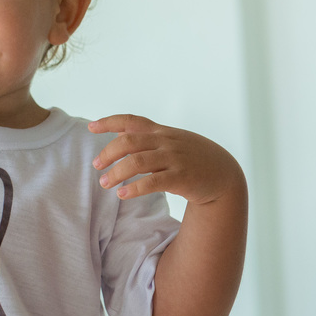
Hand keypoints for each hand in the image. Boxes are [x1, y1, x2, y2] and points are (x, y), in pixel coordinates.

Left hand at [88, 114, 242, 204]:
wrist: (224, 174)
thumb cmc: (193, 157)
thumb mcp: (172, 141)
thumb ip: (147, 138)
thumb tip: (118, 136)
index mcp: (161, 132)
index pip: (131, 121)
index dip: (109, 122)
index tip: (91, 127)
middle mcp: (166, 142)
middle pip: (129, 141)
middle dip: (108, 152)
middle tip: (97, 165)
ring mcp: (174, 159)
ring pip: (137, 162)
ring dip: (117, 173)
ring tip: (105, 183)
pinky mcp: (181, 178)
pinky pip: (153, 182)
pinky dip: (135, 188)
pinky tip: (123, 194)